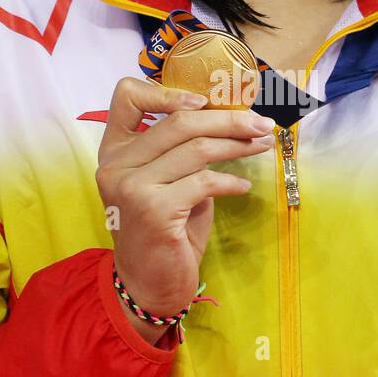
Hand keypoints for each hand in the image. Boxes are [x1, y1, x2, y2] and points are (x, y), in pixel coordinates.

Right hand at [95, 79, 275, 333]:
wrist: (149, 285)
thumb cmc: (165, 233)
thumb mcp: (169, 184)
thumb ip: (182, 153)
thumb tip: (230, 120)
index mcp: (115, 151)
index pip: (128, 96)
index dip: (168, 91)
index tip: (206, 102)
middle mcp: (116, 164)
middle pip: (179, 121)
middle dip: (228, 119)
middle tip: (261, 124)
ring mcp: (131, 186)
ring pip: (195, 148)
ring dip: (237, 144)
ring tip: (261, 145)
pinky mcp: (153, 208)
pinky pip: (203, 182)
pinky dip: (230, 181)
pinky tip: (242, 186)